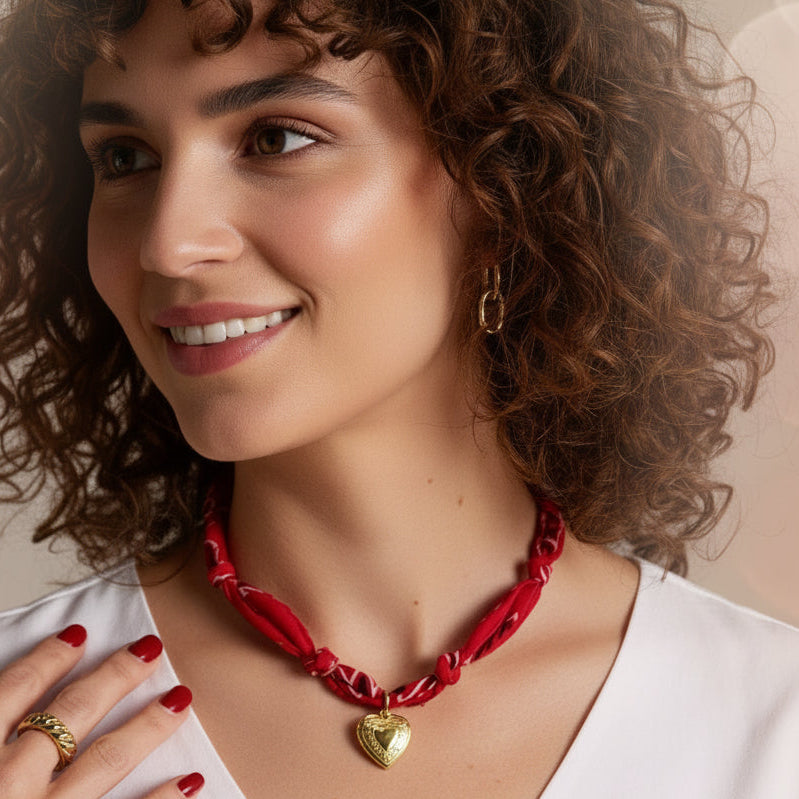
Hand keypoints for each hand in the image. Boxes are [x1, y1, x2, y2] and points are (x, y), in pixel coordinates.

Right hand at [0, 624, 203, 797]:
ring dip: (148, 727)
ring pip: (105, 762)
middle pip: (69, 715)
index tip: (79, 635)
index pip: (10, 693)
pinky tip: (192, 782)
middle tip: (150, 649)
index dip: (47, 660)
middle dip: (114, 677)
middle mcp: (6, 784)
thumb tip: (5, 707)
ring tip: (180, 699)